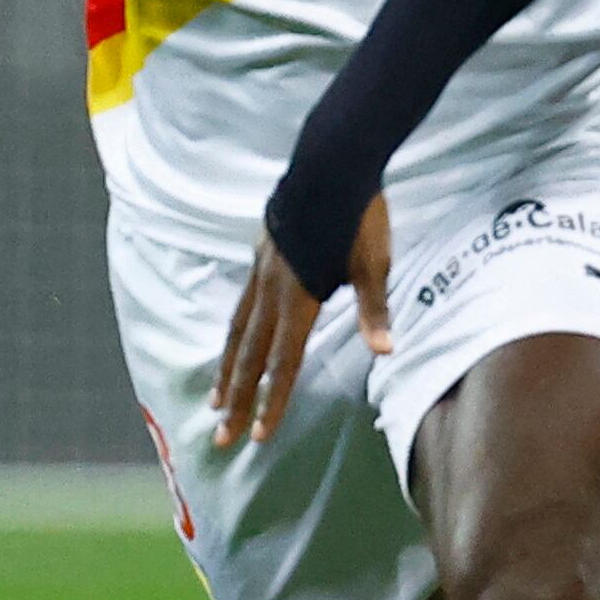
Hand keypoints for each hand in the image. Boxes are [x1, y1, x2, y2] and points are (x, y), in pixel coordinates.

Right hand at [210, 201, 391, 445]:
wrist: (331, 162)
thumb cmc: (359, 215)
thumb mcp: (374, 263)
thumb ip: (373, 310)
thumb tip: (384, 351)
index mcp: (300, 298)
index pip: (283, 362)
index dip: (271, 401)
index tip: (257, 436)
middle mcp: (273, 290)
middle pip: (250, 357)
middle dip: (236, 401)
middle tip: (219, 437)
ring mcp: (261, 272)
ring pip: (238, 332)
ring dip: (227, 371)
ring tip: (214, 400)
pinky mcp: (260, 255)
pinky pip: (240, 305)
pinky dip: (233, 334)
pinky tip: (232, 342)